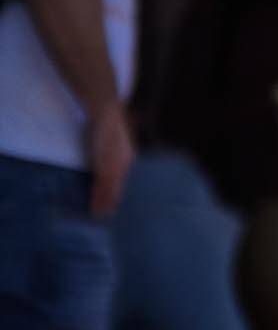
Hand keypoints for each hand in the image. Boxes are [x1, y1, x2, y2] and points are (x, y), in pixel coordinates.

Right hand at [86, 102, 134, 220]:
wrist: (107, 112)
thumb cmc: (111, 122)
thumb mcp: (118, 137)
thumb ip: (117, 148)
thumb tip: (117, 153)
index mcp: (129, 157)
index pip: (124, 180)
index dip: (119, 192)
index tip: (117, 204)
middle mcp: (125, 164)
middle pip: (119, 188)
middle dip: (113, 202)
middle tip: (109, 217)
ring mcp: (115, 166)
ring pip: (110, 190)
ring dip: (104, 204)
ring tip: (100, 217)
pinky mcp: (104, 165)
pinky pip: (102, 186)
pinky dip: (98, 198)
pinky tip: (96, 207)